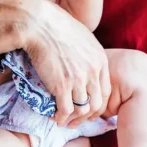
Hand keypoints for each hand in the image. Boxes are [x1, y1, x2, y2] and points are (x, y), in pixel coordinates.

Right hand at [1, 0, 110, 126]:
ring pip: (82, 110)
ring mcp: (79, 80)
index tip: (88, 109)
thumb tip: (82, 62)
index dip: (97, 104)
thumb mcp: (83, 38)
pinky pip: (65, 110)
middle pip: (97, 104)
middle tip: (76, 120)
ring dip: (73, 119)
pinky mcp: (62, 86)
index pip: (105, 91)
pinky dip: (60, 117)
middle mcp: (94, 72)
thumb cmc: (56, 26)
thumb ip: (87, 54)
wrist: (40, 25)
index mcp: (101, 60)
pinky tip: (54, 118)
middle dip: (87, 116)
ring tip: (64, 121)